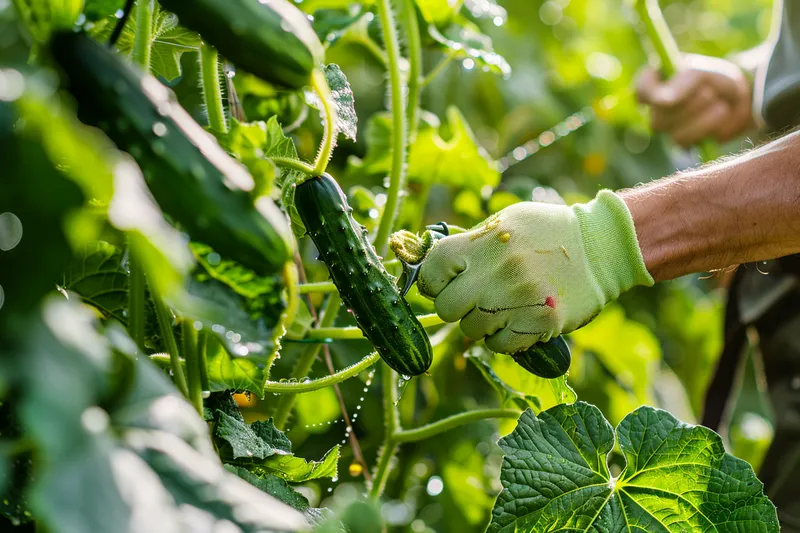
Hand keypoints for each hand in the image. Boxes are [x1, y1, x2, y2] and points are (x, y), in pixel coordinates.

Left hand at [416, 192, 653, 353]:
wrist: (600, 247)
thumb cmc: (546, 232)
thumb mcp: (506, 222)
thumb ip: (470, 243)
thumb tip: (430, 267)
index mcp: (484, 242)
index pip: (433, 269)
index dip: (433, 280)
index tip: (443, 283)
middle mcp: (497, 270)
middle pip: (447, 307)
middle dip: (455, 306)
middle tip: (473, 298)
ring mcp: (518, 298)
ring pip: (471, 329)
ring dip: (481, 322)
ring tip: (502, 306)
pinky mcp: (540, 322)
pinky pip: (500, 345)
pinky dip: (503, 338)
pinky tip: (517, 320)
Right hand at [637, 54, 753, 147]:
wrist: (741, 100)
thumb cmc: (717, 80)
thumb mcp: (703, 72)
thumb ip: (683, 81)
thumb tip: (664, 101)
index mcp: (657, 83)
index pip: (641, 89)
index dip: (648, 90)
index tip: (664, 86)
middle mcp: (657, 107)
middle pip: (658, 116)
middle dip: (689, 105)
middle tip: (709, 93)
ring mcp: (667, 127)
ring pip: (671, 132)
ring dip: (702, 118)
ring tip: (721, 106)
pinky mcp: (681, 142)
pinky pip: (685, 142)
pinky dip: (707, 129)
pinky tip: (720, 118)